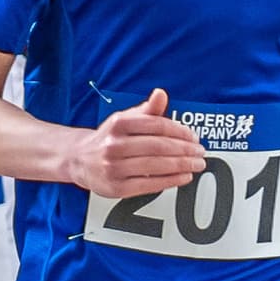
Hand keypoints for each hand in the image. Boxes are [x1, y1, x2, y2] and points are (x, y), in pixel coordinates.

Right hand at [71, 88, 206, 198]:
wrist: (79, 159)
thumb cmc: (109, 138)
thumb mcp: (125, 119)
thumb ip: (147, 110)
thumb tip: (161, 94)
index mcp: (119, 124)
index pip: (158, 125)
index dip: (180, 132)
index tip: (194, 137)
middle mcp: (114, 145)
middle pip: (159, 146)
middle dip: (185, 150)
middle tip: (200, 153)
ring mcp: (114, 167)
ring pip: (156, 166)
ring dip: (182, 165)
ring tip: (196, 164)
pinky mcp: (116, 187)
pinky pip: (149, 184)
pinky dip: (171, 181)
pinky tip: (184, 177)